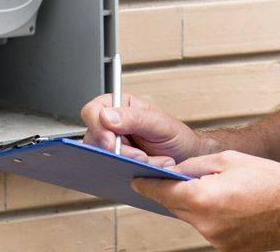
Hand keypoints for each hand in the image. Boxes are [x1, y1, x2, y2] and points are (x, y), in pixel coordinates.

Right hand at [80, 92, 203, 165]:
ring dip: (128, 163)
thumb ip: (134, 118)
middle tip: (141, 157)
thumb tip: (106, 116)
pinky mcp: (115, 164)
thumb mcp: (160, 123)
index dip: (98, 128)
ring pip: (102, 157)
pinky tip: (142, 171)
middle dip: (119, 152)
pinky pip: (109, 170)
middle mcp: (112, 125)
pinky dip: (127, 173)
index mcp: (120, 106)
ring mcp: (113, 146)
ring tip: (151, 162)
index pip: (92, 111)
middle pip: (94, 139)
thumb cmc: (176, 136)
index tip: (112, 143)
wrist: (187, 158)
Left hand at [133, 150, 279, 250]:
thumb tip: (175, 172)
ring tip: (224, 190)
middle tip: (187, 179)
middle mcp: (207, 225)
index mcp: (204, 199)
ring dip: (199, 205)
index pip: (163, 193)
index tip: (137, 180)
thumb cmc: (272, 180)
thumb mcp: (228, 160)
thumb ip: (195, 166)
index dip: (147, 185)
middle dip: (178, 193)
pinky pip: (211, 229)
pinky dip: (214, 217)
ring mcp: (218, 241)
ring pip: (194, 219)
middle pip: (177, 207)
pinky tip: (233, 205)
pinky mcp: (229, 249)